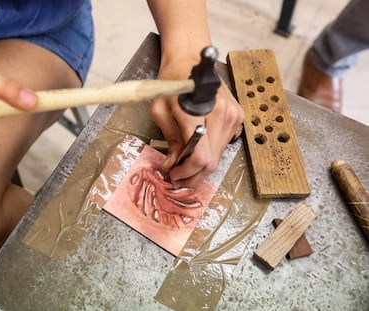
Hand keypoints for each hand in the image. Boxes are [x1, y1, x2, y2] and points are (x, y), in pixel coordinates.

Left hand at [150, 58, 244, 187]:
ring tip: (184, 164)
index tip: (174, 175)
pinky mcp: (237, 117)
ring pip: (219, 156)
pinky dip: (210, 152)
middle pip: (212, 162)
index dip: (186, 172)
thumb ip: (168, 140)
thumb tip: (173, 164)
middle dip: (193, 175)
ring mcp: (233, 116)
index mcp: (199, 112)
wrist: (191, 58)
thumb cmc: (172, 81)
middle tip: (178, 177)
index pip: (200, 157)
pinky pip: (223, 145)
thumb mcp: (159, 110)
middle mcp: (221, 115)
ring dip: (201, 166)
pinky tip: (197, 149)